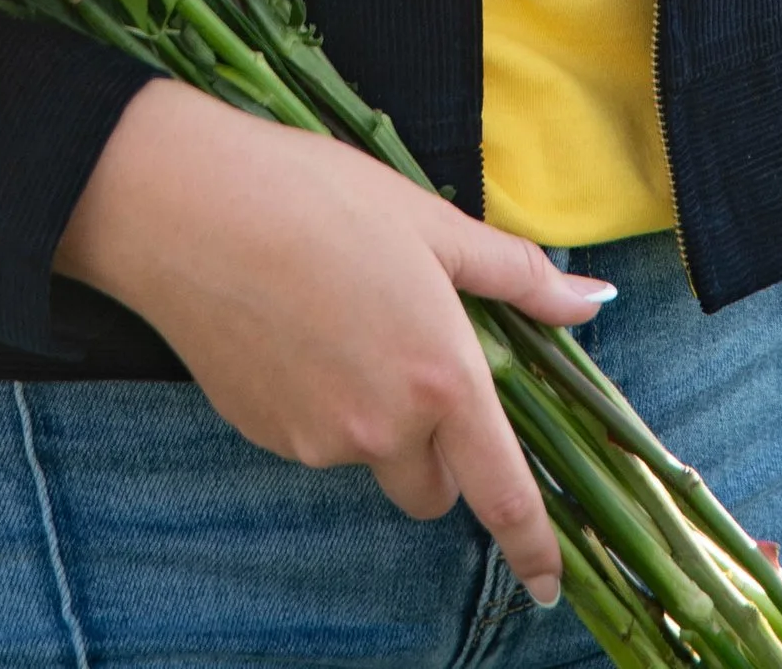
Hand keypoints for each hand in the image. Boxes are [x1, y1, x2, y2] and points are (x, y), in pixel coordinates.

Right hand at [55, 78, 613, 602]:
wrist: (188, 205)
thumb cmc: (317, 196)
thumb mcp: (430, 221)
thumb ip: (516, 277)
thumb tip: (593, 301)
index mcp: (441, 377)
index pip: (502, 494)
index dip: (533, 547)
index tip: (550, 585)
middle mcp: (384, 428)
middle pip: (432, 487)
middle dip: (437, 450)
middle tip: (413, 357)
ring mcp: (320, 441)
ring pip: (371, 457)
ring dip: (373, 418)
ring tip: (338, 313)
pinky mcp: (267, 435)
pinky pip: (317, 439)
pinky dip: (320, 403)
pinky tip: (294, 327)